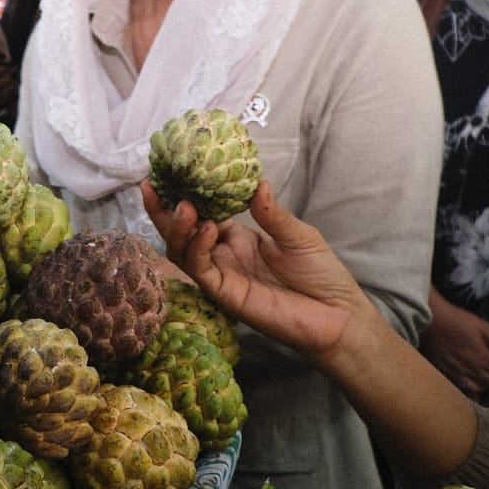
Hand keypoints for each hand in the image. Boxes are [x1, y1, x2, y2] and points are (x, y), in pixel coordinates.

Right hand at [143, 179, 364, 359]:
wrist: (337, 314)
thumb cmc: (320, 273)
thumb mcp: (298, 235)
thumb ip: (272, 214)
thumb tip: (256, 182)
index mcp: (238, 238)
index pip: (202, 214)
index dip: (185, 196)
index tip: (170, 174)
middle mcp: (222, 255)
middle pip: (181, 233)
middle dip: (163, 211)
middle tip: (151, 186)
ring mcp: (221, 275)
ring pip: (182, 251)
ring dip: (178, 228)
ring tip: (184, 206)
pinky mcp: (224, 294)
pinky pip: (201, 269)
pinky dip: (198, 247)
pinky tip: (207, 228)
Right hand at [422, 292, 488, 396]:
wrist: (430, 320)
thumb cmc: (458, 320)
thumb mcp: (484, 326)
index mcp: (483, 356)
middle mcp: (471, 369)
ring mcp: (457, 374)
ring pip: (480, 389)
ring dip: (486, 384)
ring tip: (484, 375)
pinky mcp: (446, 375)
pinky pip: (463, 390)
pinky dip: (472, 390)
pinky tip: (473, 385)